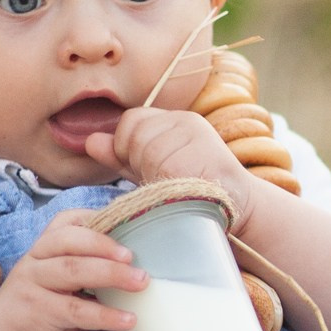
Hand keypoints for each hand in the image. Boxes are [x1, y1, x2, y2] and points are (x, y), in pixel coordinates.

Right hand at [0, 212, 145, 330]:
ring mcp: (31, 286)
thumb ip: (86, 277)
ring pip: (73, 270)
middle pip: (71, 242)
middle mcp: (33, 262)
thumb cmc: (35, 315)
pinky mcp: (34, 314)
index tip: (127, 225)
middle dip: (107, 246)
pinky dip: (105, 315)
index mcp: (41, 251)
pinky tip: (128, 320)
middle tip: (137, 258)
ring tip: (141, 283)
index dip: (96, 218)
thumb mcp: (57, 289)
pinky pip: (75, 311)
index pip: (66, 222)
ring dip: (112, 275)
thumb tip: (136, 272)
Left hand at [86, 108, 252, 201]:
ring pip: (146, 148)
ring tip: (172, 186)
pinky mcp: (202, 154)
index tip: (140, 167)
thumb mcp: (152, 171)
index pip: (132, 120)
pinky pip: (162, 165)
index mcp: (176, 120)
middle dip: (136, 160)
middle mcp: (187, 121)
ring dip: (151, 173)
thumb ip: (121, 157)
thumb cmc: (193, 193)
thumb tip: (90, 141)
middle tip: (160, 180)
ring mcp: (196, 137)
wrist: (240, 210)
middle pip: (135, 132)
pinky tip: (179, 191)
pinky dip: (164, 183)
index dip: (126, 145)